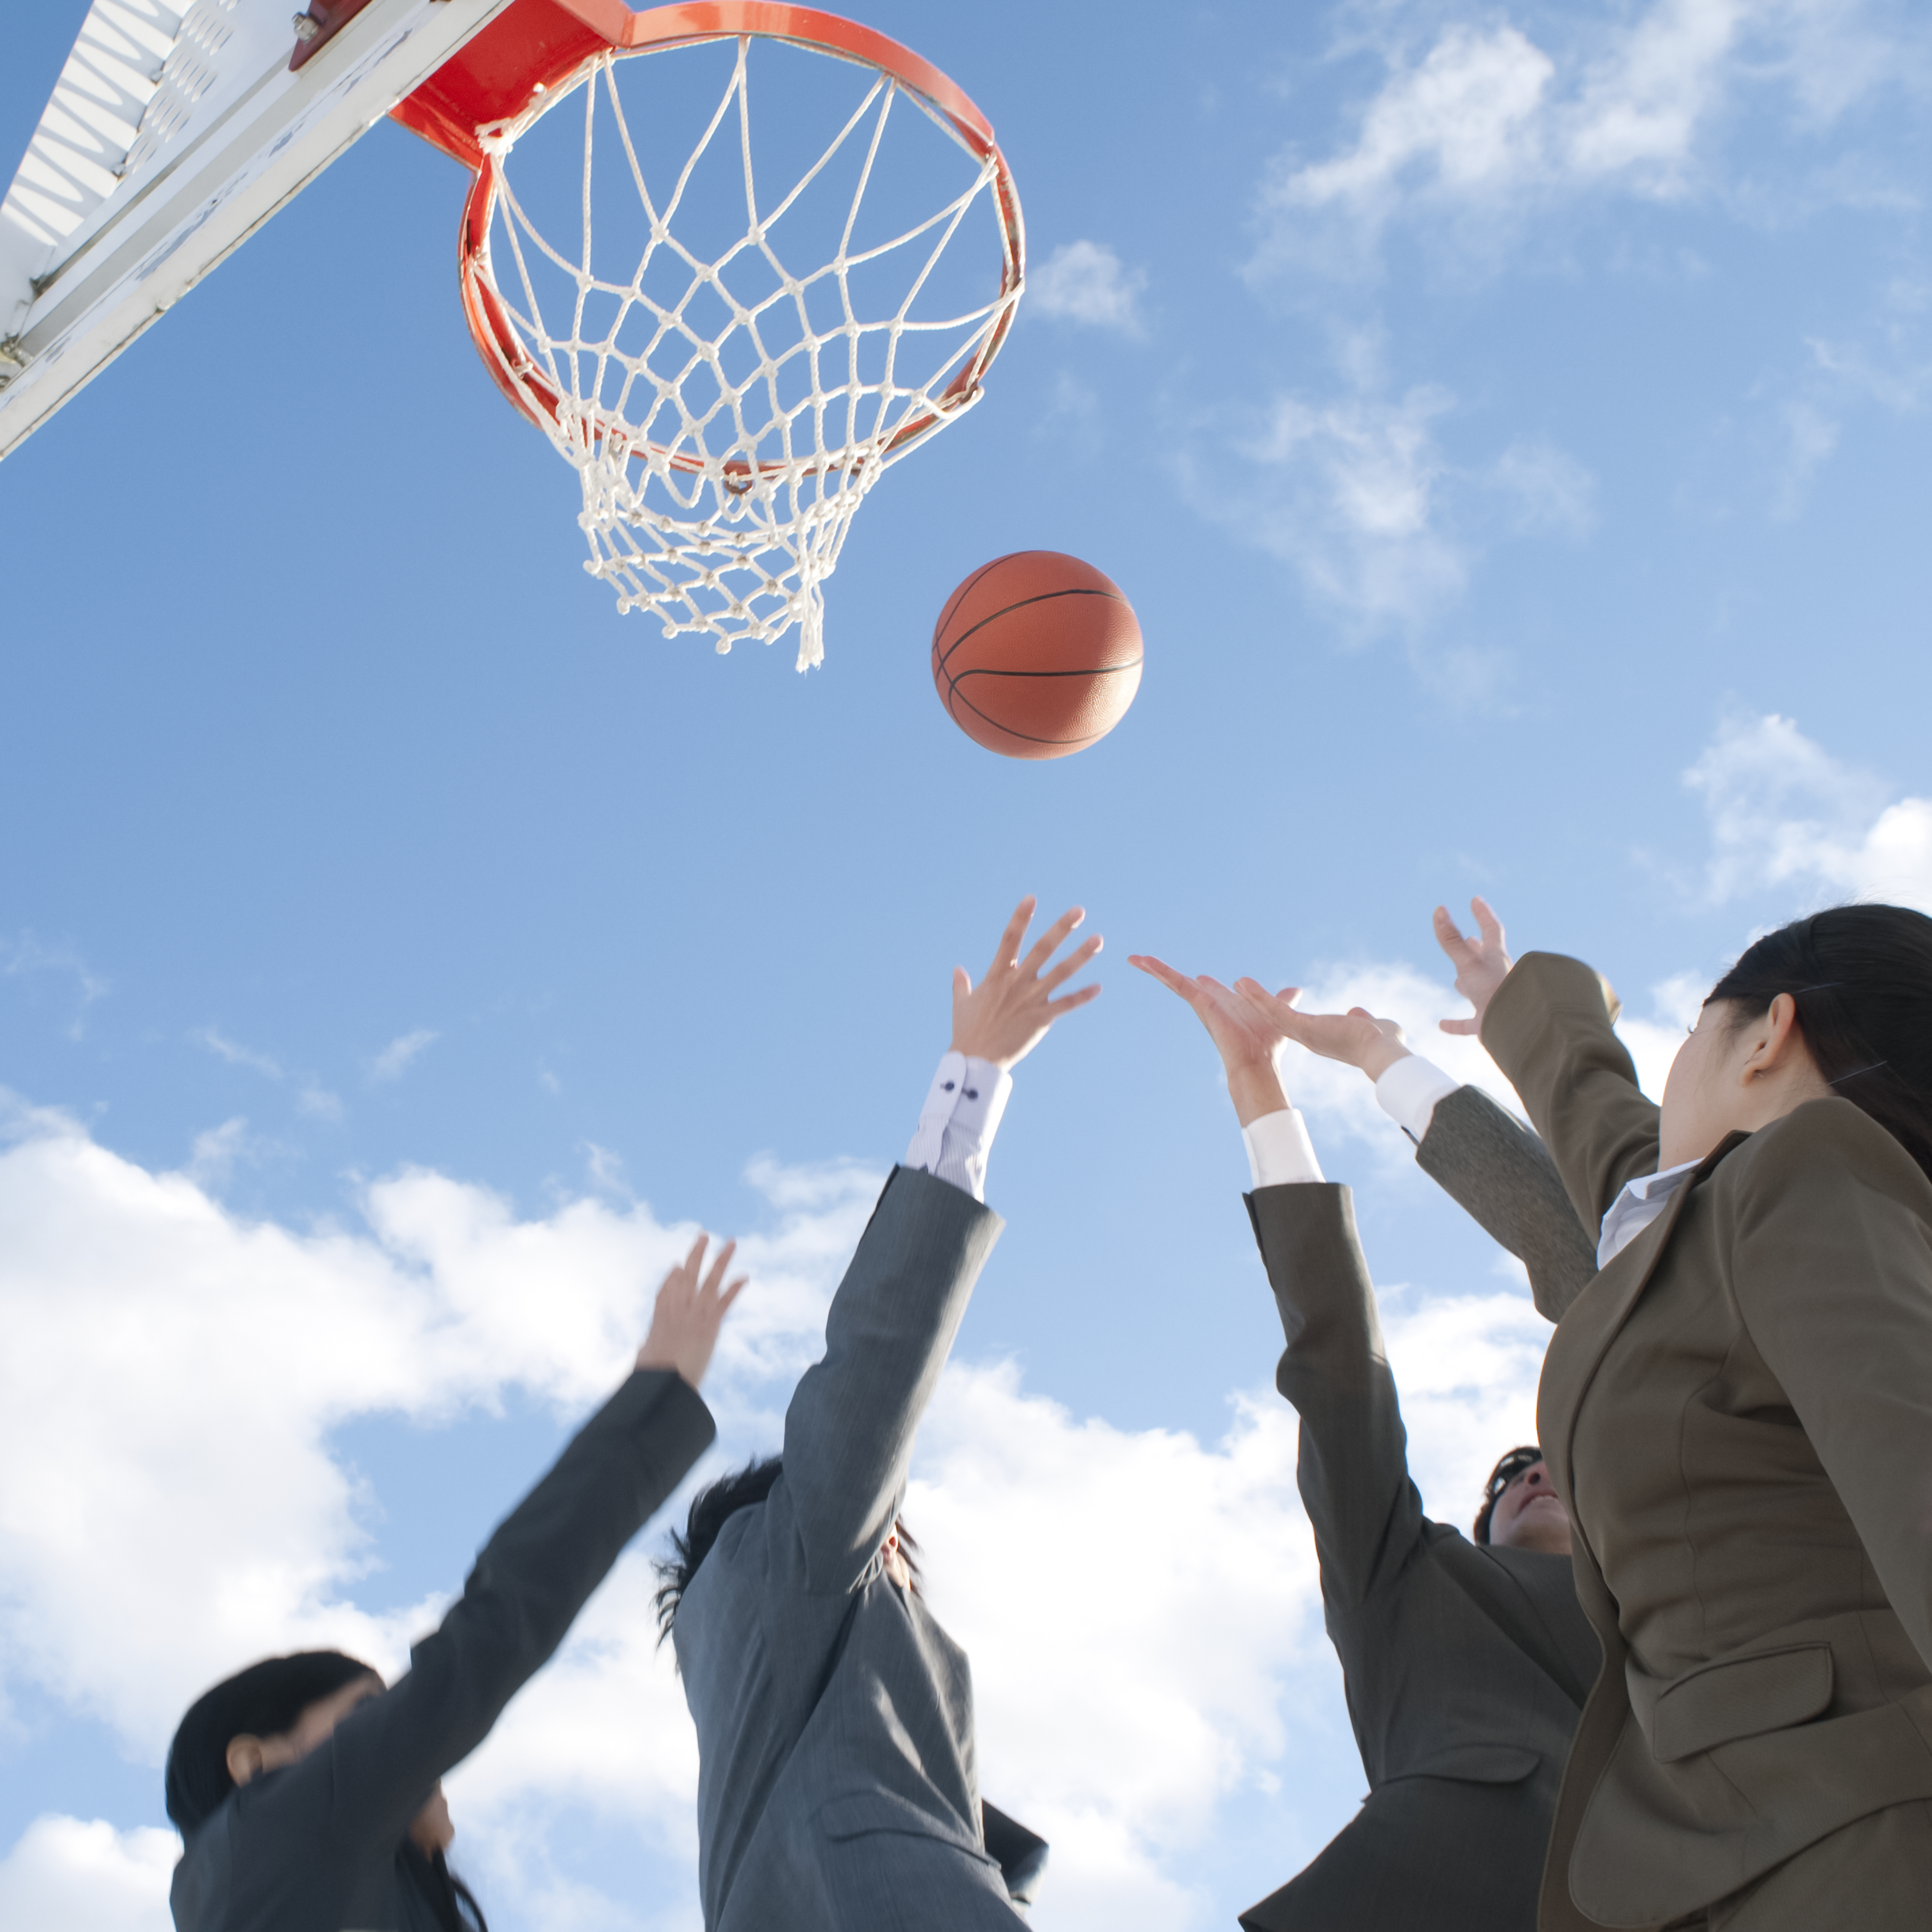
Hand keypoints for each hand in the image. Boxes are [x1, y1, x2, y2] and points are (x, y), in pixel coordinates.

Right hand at [637, 1235, 746, 1390]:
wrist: (662, 1383)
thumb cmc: (651, 1376)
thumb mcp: (644, 1357)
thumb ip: (646, 1348)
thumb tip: (643, 1349)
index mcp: (659, 1317)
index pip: (666, 1289)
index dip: (672, 1277)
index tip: (677, 1265)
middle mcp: (677, 1309)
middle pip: (687, 1275)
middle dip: (696, 1255)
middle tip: (703, 1236)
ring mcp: (694, 1314)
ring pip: (709, 1280)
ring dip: (722, 1260)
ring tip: (730, 1243)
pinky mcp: (709, 1324)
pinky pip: (724, 1302)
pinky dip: (735, 1289)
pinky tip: (744, 1277)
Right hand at [951, 897, 1101, 1068]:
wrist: (976, 1059)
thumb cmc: (967, 1031)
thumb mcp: (962, 1003)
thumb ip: (962, 984)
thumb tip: (958, 969)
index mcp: (997, 975)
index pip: (1009, 939)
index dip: (1020, 918)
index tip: (1031, 898)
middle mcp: (1016, 983)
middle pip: (1042, 949)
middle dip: (1061, 929)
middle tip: (1079, 910)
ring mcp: (1030, 1000)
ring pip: (1061, 973)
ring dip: (1081, 956)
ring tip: (1098, 939)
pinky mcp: (1041, 1019)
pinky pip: (1065, 1005)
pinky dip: (1082, 997)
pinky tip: (1098, 988)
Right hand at [1129, 954, 1289, 1125]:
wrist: (1257, 1062)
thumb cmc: (1265, 1043)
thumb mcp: (1274, 1011)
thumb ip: (1280, 1000)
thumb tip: (1295, 991)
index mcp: (1220, 1004)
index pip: (1202, 988)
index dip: (1194, 981)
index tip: (1185, 973)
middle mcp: (1208, 1004)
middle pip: (1181, 983)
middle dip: (1163, 973)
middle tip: (1143, 961)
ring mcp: (1201, 1004)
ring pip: (1174, 981)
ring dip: (1155, 969)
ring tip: (1134, 958)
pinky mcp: (1200, 1003)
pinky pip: (1177, 983)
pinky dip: (1161, 972)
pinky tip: (1145, 962)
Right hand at [1229, 981, 1412, 1083]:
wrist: (1383, 1053)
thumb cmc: (1384, 1044)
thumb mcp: (1371, 1025)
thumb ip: (1362, 1018)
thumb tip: (1358, 1014)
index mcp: (1322, 1039)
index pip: (1297, 1025)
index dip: (1282, 1016)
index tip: (1270, 1007)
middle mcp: (1309, 1039)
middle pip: (1278, 1021)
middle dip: (1261, 1006)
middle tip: (1244, 992)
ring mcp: (1303, 1034)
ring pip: (1272, 1014)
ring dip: (1254, 998)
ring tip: (1238, 983)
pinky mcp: (1302, 1027)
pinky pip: (1276, 1010)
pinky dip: (1259, 996)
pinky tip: (1243, 984)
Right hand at [1433, 896, 1511, 1037]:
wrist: (1517, 1028)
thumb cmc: (1495, 992)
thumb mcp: (1468, 963)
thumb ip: (1451, 940)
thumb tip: (1439, 910)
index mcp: (1496, 958)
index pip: (1492, 929)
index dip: (1483, 913)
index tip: (1476, 900)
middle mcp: (1496, 976)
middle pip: (1486, 958)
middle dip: (1477, 947)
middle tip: (1470, 938)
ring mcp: (1492, 999)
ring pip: (1478, 987)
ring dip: (1467, 981)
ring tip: (1457, 980)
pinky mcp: (1487, 1022)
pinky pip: (1468, 1022)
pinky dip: (1455, 1023)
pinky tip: (1442, 1025)